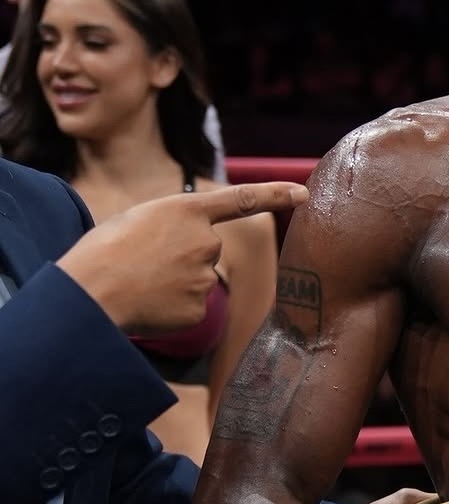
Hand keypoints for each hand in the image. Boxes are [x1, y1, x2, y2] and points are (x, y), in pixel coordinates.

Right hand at [58, 182, 308, 333]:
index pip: (242, 199)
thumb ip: (175, 227)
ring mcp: (205, 276)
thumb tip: (188, 255)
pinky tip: (147, 303)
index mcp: (187, 210)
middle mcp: (205, 241)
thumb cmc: (103, 251)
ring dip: (173, 282)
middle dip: (181, 257)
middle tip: (143, 261)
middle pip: (205, 250)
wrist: (90, 290)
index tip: (303, 194)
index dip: (276, 195)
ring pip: (196, 280)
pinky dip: (170, 308)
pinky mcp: (199, 309)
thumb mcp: (139, 219)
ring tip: (139, 281)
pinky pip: (190, 307)